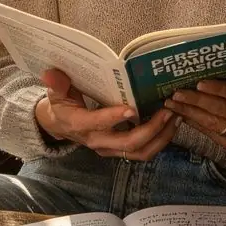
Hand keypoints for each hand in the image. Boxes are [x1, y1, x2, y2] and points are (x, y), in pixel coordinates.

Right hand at [36, 69, 175, 160]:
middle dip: (151, 129)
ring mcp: (111, 149)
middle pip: (128, 144)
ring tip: (175, 118)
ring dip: (161, 137)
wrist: (61, 126)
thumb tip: (50, 73)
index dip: (114, 118)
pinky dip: (160, 140)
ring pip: (140, 152)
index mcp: (80, 125)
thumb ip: (56, 84)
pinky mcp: (120, 150)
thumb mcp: (55, 94)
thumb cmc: (62, 106)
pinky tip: (171, 123)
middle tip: (167, 111)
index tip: (132, 109)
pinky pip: (144, 151)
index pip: (97, 124)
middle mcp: (98, 142)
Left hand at [164, 79, 225, 151]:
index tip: (199, 83)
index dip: (217, 88)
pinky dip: (194, 123)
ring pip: (211, 123)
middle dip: (196, 101)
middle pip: (220, 110)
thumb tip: (208, 74)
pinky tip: (181, 115)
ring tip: (172, 104)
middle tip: (177, 94)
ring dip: (189, 113)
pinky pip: (209, 133)